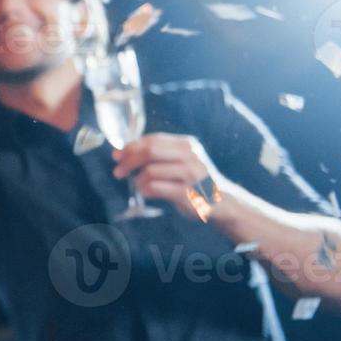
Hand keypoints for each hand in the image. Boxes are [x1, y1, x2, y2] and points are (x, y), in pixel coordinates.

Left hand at [113, 133, 227, 221]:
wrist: (224, 201)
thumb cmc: (196, 180)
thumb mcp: (183, 160)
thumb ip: (159, 154)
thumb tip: (122, 152)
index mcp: (187, 144)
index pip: (152, 139)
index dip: (131, 146)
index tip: (117, 156)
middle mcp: (190, 156)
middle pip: (149, 151)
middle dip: (128, 160)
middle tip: (118, 171)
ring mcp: (190, 175)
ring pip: (150, 170)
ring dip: (137, 179)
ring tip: (137, 184)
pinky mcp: (187, 193)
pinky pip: (155, 188)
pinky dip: (144, 190)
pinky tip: (145, 192)